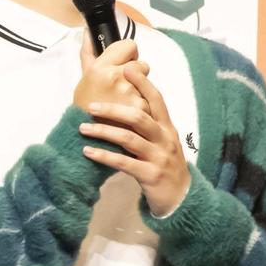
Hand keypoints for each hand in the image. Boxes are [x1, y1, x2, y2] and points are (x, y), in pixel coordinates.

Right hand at [74, 37, 145, 112]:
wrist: (86, 137)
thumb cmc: (85, 106)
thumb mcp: (85, 77)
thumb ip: (89, 53)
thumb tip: (89, 32)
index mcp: (102, 67)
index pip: (130, 46)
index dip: (128, 55)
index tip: (122, 65)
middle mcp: (117, 77)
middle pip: (142, 65)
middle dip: (136, 75)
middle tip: (122, 89)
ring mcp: (131, 93)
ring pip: (148, 84)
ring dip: (140, 92)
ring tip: (125, 103)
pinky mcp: (141, 109)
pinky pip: (151, 100)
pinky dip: (145, 106)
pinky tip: (132, 113)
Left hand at [79, 61, 191, 216]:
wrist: (182, 198)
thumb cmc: (166, 166)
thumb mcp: (163, 142)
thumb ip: (149, 125)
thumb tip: (128, 104)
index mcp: (167, 128)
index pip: (157, 100)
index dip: (143, 83)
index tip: (128, 68)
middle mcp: (165, 139)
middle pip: (140, 117)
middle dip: (114, 109)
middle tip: (90, 105)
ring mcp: (159, 157)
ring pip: (129, 139)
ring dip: (103, 131)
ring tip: (83, 128)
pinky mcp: (150, 175)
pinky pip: (124, 163)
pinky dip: (104, 156)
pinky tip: (88, 152)